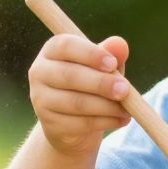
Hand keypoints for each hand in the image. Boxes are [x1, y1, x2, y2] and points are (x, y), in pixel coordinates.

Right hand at [28, 33, 132, 155]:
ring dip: (107, 106)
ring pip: (76, 103)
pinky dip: (106, 122)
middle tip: (125, 90)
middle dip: (101, 83)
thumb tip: (120, 44)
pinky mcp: (50, 124)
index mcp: (51, 50)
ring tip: (128, 108)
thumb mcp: (103, 66)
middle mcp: (39, 72)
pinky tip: (122, 119)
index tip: (113, 64)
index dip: (90, 54)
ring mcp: (41, 100)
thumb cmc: (91, 83)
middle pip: (69, 76)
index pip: (66, 46)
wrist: (74, 121)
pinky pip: (80, 123)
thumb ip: (111, 54)